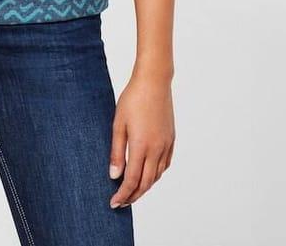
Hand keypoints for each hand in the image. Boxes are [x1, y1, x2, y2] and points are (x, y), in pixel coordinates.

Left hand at [108, 70, 174, 208]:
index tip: (114, 202)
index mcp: (141, 146)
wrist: (153, 82)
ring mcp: (166, 145)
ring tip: (133, 190)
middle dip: (134, 195)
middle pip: (146, 183)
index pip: (132, 180)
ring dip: (145, 187)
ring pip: (157, 176)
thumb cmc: (132, 99)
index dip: (123, 194)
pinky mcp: (171, 139)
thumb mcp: (118, 124)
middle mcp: (157, 149)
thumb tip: (114, 176)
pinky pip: (165, 164)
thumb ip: (116, 152)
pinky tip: (149, 174)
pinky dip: (156, 174)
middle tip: (122, 202)